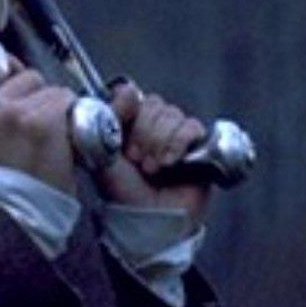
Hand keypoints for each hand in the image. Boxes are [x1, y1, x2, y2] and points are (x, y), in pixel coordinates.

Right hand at [0, 46, 78, 194]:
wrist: (20, 212)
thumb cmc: (2, 179)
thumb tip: (7, 65)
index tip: (2, 63)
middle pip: (26, 75)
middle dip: (36, 95)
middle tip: (32, 127)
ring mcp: (17, 112)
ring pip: (53, 90)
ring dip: (58, 110)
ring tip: (49, 137)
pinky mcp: (45, 121)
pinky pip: (69, 103)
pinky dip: (73, 120)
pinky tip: (63, 140)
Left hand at [98, 82, 209, 227]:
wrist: (148, 218)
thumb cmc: (123, 190)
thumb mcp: (106, 151)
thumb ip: (112, 116)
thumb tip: (127, 88)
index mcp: (129, 123)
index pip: (134, 97)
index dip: (131, 116)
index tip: (124, 145)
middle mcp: (154, 126)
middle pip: (155, 104)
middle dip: (145, 134)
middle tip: (138, 160)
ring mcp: (176, 135)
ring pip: (173, 114)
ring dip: (161, 141)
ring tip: (153, 168)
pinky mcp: (199, 146)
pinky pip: (194, 126)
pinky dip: (179, 143)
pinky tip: (172, 163)